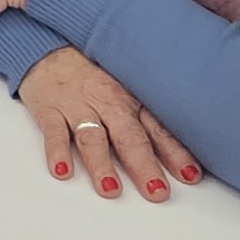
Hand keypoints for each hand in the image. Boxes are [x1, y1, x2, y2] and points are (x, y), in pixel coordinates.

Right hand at [18, 45, 201, 202]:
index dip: (176, 152)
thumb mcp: (127, 87)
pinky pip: (54, 132)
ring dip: (102, 164)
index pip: (158, 129)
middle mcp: (108, 104)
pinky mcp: (50, 110)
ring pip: (92, 138)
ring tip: (111, 189)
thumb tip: (184, 145)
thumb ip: (149, 116)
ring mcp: (78, 107)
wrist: (49, 47)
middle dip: (144, 166)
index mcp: (132, 100)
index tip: (190, 175)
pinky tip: (62, 171)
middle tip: (157, 192)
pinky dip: (57, 152)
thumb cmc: (94, 73)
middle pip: (129, 137)